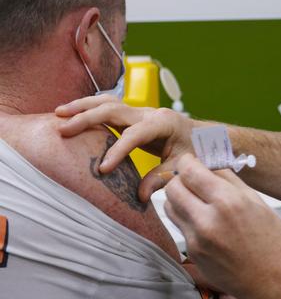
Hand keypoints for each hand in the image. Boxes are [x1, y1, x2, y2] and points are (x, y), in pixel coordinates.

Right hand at [55, 95, 202, 199]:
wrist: (203, 136)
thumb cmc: (195, 151)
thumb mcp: (182, 166)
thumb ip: (162, 178)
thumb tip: (139, 195)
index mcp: (164, 123)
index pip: (136, 134)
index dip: (118, 150)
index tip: (102, 169)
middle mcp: (150, 112)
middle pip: (114, 110)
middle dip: (87, 119)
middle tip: (63, 130)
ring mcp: (140, 111)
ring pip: (108, 102)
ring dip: (83, 107)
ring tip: (58, 114)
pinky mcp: (133, 116)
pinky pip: (108, 108)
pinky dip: (89, 109)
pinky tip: (71, 115)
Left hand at [165, 154, 280, 298]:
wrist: (272, 282)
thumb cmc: (271, 241)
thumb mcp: (256, 201)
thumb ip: (229, 180)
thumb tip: (209, 163)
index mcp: (228, 202)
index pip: (190, 171)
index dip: (187, 161)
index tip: (191, 161)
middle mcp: (207, 221)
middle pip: (173, 187)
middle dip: (180, 179)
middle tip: (193, 180)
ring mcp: (196, 240)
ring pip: (170, 207)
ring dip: (180, 198)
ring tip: (198, 200)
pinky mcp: (192, 254)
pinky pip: (180, 226)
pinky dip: (187, 218)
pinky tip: (205, 221)